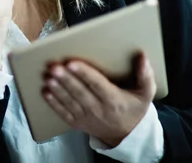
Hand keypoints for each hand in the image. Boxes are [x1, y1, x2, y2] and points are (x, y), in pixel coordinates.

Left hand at [42, 53, 156, 146]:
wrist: (128, 135)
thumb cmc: (134, 108)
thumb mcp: (146, 93)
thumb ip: (145, 75)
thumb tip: (142, 56)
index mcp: (114, 99)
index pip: (97, 84)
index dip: (84, 74)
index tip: (72, 63)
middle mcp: (99, 109)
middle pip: (80, 92)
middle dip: (66, 79)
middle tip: (54, 67)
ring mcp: (87, 117)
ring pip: (69, 102)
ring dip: (57, 89)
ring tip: (48, 77)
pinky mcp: (77, 123)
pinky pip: (64, 113)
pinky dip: (53, 103)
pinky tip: (45, 92)